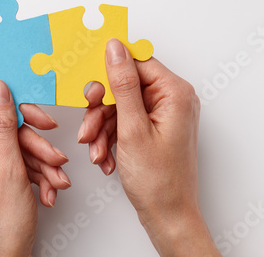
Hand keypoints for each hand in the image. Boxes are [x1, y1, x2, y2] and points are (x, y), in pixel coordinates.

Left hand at [0, 79, 70, 255]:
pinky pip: (16, 165)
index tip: (43, 119)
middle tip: (56, 159)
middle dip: (37, 148)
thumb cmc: (0, 225)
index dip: (19, 113)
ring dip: (41, 164)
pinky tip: (48, 191)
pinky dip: (35, 175)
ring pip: (16, 149)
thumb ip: (4, 124)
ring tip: (56, 183)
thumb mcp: (9, 168)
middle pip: (7, 132)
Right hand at [78, 39, 219, 255]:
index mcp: (174, 93)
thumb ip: (122, 85)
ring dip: (101, 128)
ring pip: (119, 107)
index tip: (92, 90)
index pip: (137, 62)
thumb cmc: (158, 180)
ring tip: (95, 151)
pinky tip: (105, 157)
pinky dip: (110, 138)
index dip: (109, 74)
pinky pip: (124, 122)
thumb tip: (115, 48)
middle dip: (101, 110)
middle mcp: (171, 100)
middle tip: (88, 128)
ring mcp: (162, 115)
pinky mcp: (153, 129)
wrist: (167, 216)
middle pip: (124, 87)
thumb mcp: (132, 128)